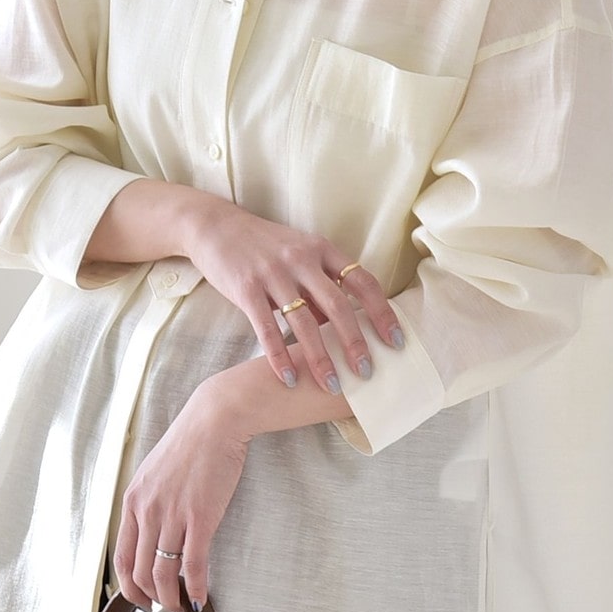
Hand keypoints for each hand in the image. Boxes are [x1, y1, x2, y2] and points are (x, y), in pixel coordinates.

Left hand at [112, 386, 248, 611]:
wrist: (215, 421)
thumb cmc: (190, 444)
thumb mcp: (155, 472)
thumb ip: (149, 502)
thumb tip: (154, 533)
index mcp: (133, 501)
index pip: (121, 556)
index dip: (128, 586)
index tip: (140, 598)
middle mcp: (148, 511)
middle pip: (140, 571)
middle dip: (151, 598)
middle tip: (164, 607)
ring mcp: (173, 515)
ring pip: (164, 573)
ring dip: (172, 598)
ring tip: (181, 606)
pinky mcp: (200, 517)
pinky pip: (194, 564)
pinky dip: (196, 587)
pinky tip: (201, 598)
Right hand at [181, 199, 404, 394]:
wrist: (215, 226)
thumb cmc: (264, 246)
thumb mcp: (299, 255)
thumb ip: (320, 287)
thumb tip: (342, 328)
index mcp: (322, 249)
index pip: (363, 281)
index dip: (382, 312)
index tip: (396, 341)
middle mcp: (301, 259)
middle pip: (338, 305)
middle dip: (355, 342)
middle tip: (367, 373)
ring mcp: (273, 273)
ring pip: (304, 321)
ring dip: (320, 357)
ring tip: (331, 385)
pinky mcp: (246, 288)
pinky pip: (266, 328)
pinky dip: (279, 357)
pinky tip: (289, 378)